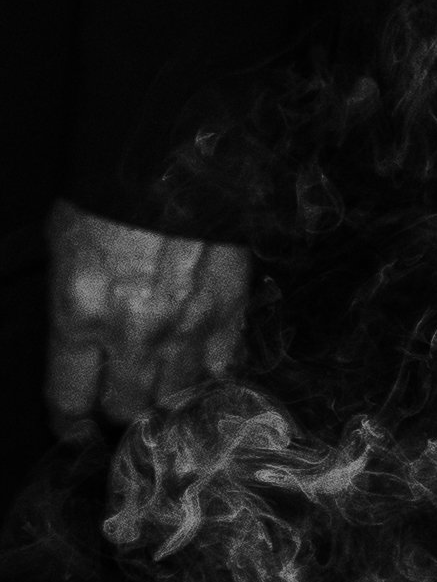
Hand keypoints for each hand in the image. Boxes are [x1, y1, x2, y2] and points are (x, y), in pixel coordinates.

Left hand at [44, 201, 250, 434]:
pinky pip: (221, 372)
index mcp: (79, 313)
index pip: (69, 399)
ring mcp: (187, 329)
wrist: (175, 155)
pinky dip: (209, 380)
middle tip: (118, 406)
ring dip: (165, 404)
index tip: (74, 427)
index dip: (69, 422)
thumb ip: (71, 305)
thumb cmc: (109, 193)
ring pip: (175, 401)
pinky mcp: (229, 315)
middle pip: (126, 412)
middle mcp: (133, 334)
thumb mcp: (63, 244)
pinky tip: (200, 374)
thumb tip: (82, 345)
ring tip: (160, 397)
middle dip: (118, 414)